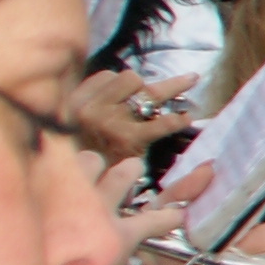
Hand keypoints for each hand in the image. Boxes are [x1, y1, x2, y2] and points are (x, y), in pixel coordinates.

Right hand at [67, 66, 196, 161]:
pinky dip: (177, 120)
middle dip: (143, 85)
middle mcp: (89, 110)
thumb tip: (129, 85)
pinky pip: (161, 123)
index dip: (121, 82)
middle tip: (155, 94)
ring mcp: (110, 123)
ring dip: (170, 88)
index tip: (131, 92)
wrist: (79, 188)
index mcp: (74, 103)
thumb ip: (92, 105)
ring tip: (190, 80)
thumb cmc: (82, 157)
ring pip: (148, 91)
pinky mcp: (129, 140)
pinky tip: (186, 118)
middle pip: (129, 78)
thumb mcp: (74, 126)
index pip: (106, 76)